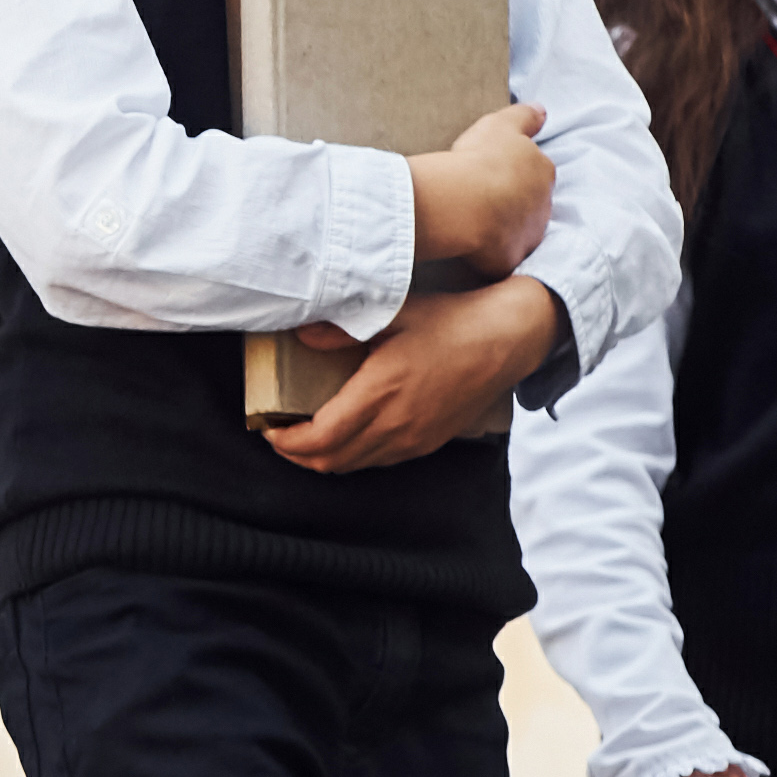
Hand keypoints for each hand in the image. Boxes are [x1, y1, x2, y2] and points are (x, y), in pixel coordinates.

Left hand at [265, 272, 562, 475]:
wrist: (511, 338)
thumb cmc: (453, 320)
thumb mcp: (394, 311)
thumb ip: (342, 326)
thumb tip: (302, 334)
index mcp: (381, 395)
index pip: (318, 439)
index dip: (285, 441)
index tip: (265, 425)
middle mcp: (397, 426)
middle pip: (331, 461)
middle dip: (296, 454)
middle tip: (277, 432)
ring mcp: (416, 439)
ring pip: (356, 465)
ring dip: (324, 457)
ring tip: (305, 433)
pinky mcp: (431, 441)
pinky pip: (381, 460)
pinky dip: (354, 454)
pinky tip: (346, 431)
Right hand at [406, 104, 554, 282]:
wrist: (464, 201)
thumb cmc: (482, 159)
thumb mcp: (502, 124)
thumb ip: (525, 116)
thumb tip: (542, 110)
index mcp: (543, 172)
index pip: (535, 173)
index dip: (515, 174)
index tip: (494, 174)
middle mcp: (544, 205)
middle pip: (530, 205)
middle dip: (511, 203)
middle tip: (481, 198)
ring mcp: (528, 235)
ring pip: (517, 232)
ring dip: (501, 229)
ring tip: (473, 222)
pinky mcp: (509, 259)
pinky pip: (498, 257)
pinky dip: (487, 253)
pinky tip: (468, 245)